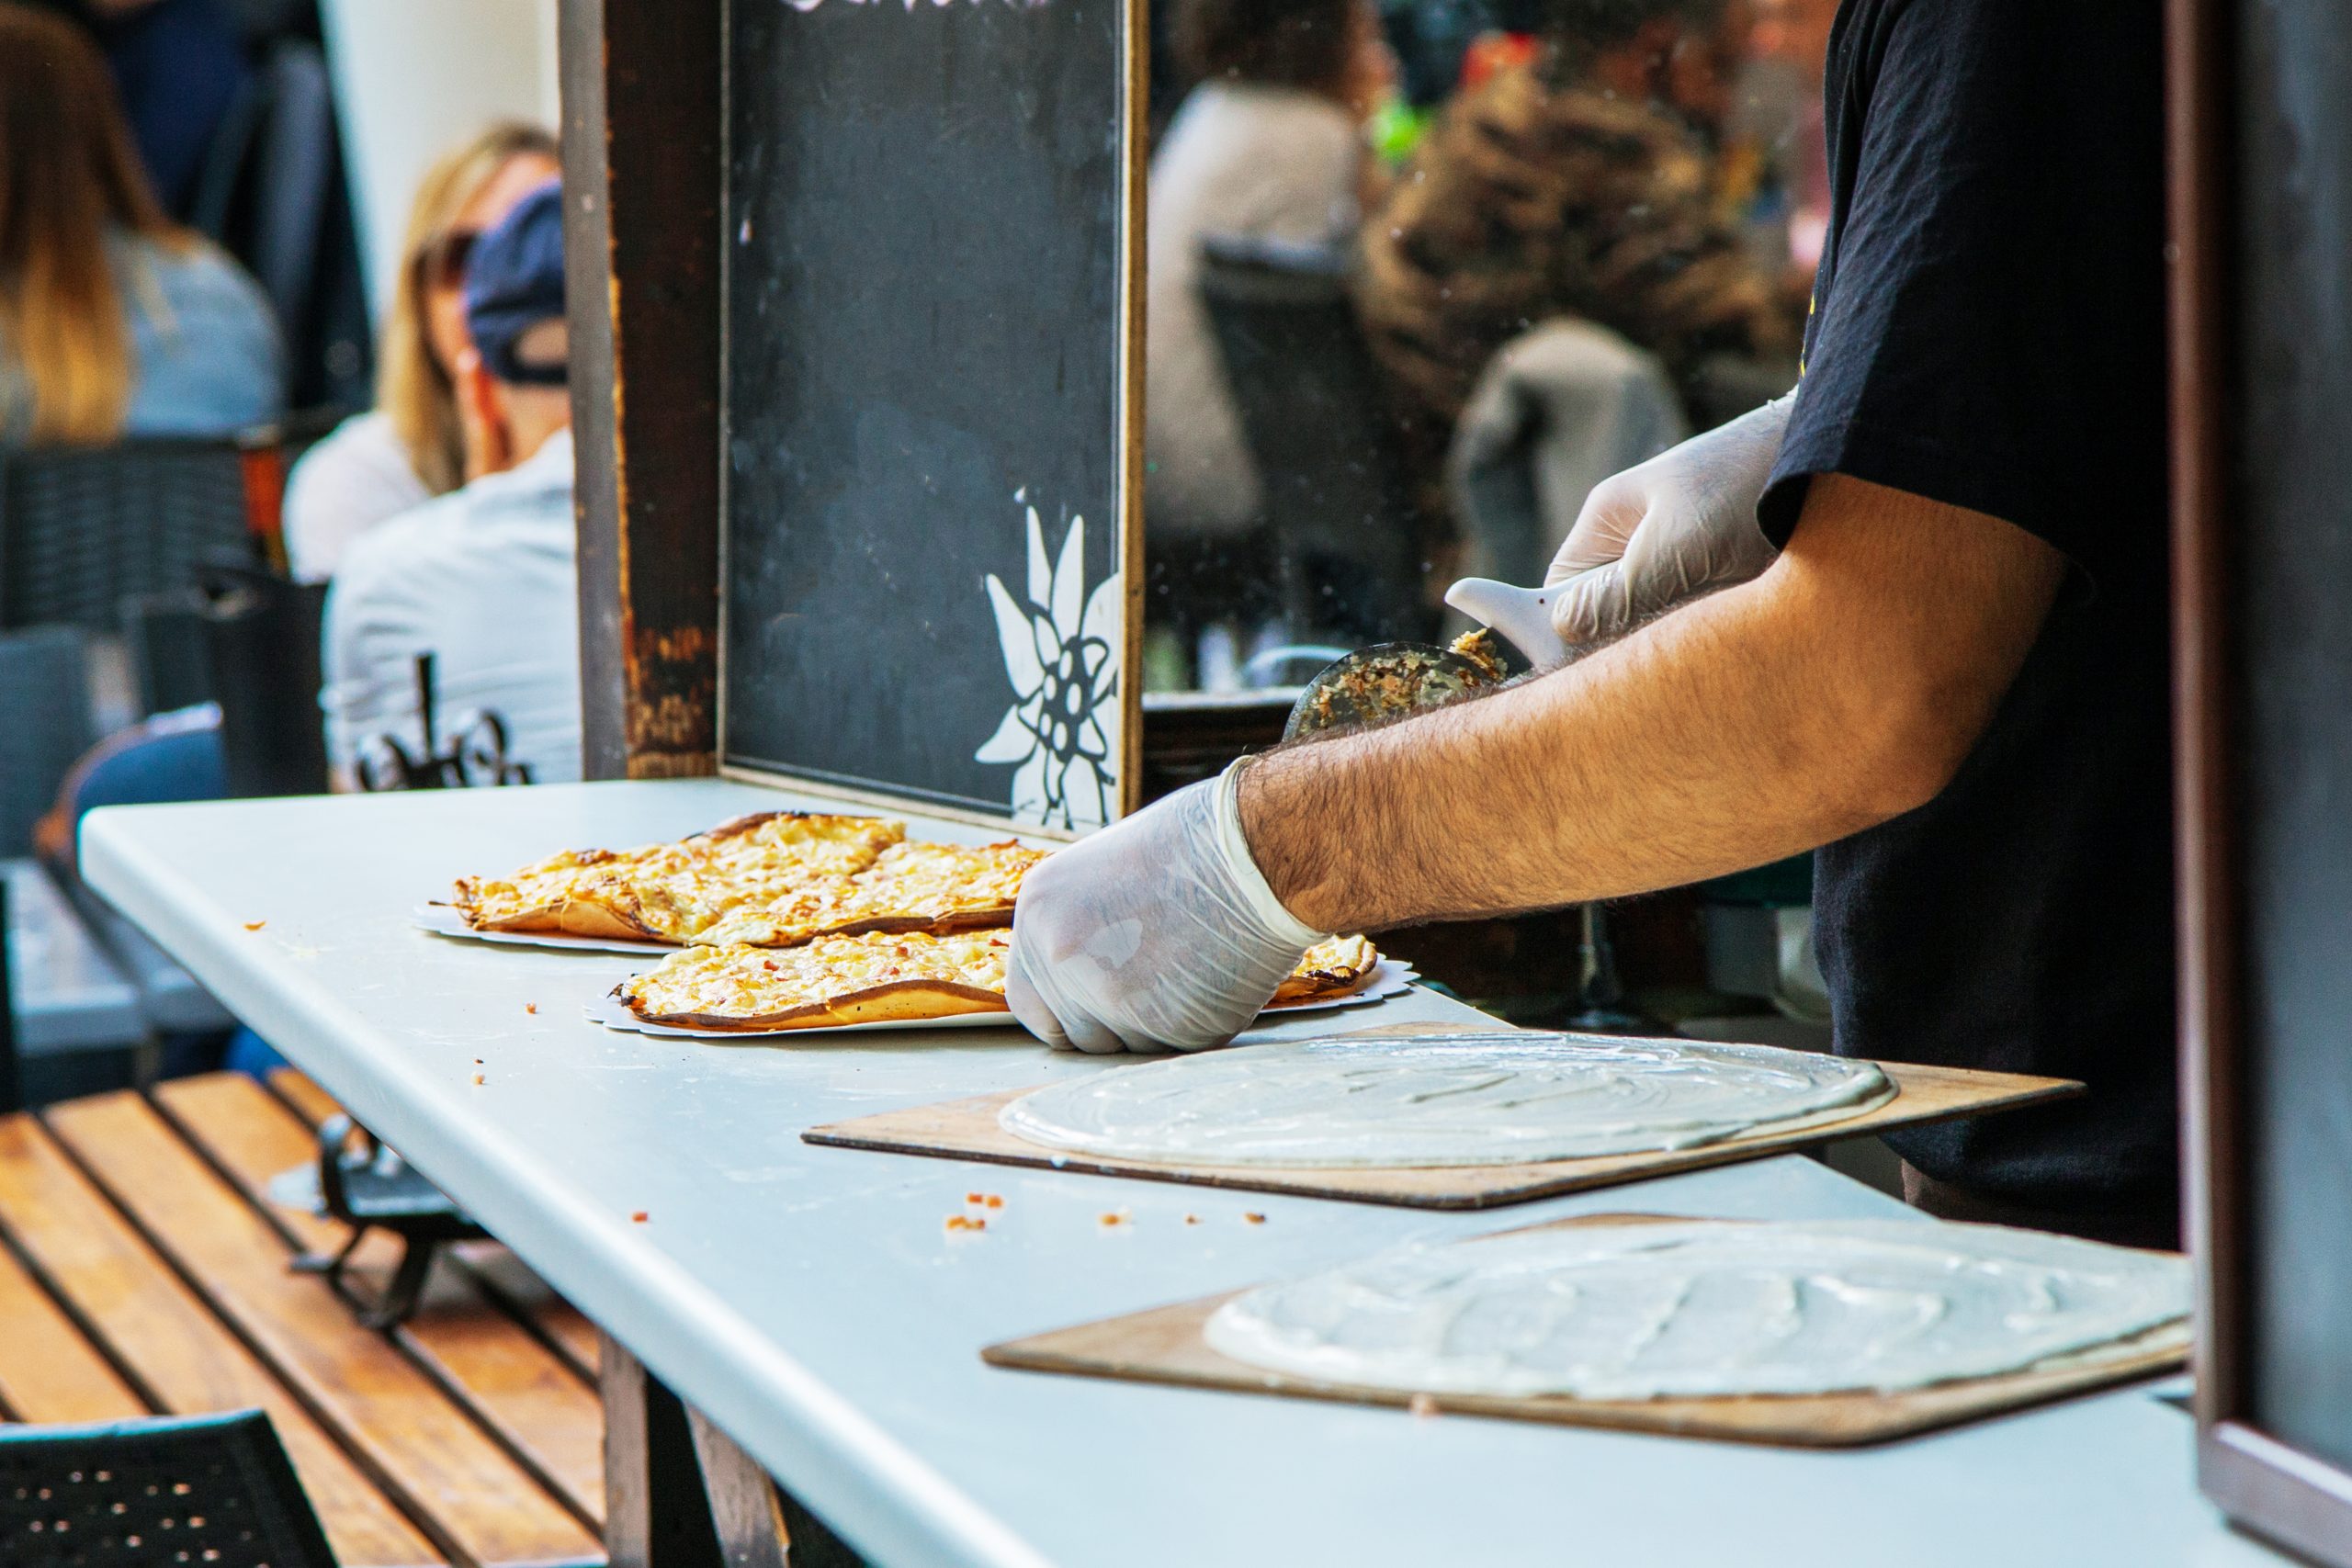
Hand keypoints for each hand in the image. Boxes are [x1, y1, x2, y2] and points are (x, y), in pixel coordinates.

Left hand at [1006, 764, 1323, 1053]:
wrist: (1255, 853)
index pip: (1028, 1001)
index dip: (1064, 1013)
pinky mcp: (1159, 1026)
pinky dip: (1192, 1027)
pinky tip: (1213, 977)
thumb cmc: (1195, 848)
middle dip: (1111, 1024)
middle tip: (1158, 986)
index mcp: (1040, 911)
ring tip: (1190, 968)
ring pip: (1122, 1047)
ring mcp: (1106, 994)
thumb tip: (1080, 974)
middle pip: (1074, 1033)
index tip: (1093, 1013)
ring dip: (1151, 1027)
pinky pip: (1168, 1050)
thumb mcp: (1106, 874)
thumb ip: (1082, 927)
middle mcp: (1059, 954)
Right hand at [1546, 393, 1793, 647]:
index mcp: (1609, 523)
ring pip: (1657, 626)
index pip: (1559, 593)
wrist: (1834, 459)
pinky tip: (1740, 618)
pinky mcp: (1724, 579)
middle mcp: (1638, 543)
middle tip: (1667, 642)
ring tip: (1719, 616)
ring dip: (1681, 635)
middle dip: (1631, 638)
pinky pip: (1700, 625)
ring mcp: (1681, 561)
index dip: (1563, 633)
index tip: (1586, 669)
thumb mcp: (1677, 542)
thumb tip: (1563, 628)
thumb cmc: (1746, 484)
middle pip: (1608, 617)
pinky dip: (1715, 630)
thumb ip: (1621, 591)